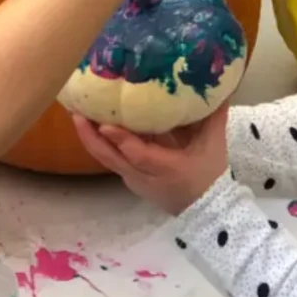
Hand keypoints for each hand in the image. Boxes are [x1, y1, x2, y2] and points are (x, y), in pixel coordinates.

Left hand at [73, 105, 230, 214]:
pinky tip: (92, 123)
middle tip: (76, 110)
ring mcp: (132, 178)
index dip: (121, 140)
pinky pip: (109, 158)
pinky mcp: (129, 177)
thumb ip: (213, 116)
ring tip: (77, 111)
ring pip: (105, 158)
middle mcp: (142, 175)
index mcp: (165, 168)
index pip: (139, 155)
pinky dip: (98, 142)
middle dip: (89, 135)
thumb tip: (219, 85)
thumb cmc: (209, 176)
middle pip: (109, 157)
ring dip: (89, 136)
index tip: (105, 124)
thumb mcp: (213, 146)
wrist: (206, 212)